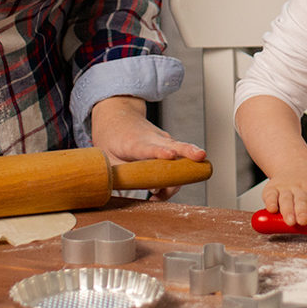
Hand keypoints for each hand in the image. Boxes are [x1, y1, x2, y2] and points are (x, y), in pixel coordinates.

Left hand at [90, 96, 205, 199]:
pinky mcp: (170, 145)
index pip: (148, 148)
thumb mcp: (106, 157)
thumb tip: (133, 191)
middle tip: (200, 156)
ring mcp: (164, 141)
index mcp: (134, 142)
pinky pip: (179, 161)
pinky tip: (162, 191)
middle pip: (175, 146)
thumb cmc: (112, 138)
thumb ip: (119, 174)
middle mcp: (153, 139)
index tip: (170, 156)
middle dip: (189, 151)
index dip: (160, 152)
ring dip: (185, 171)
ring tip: (171, 189)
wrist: (118, 115)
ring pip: (181, 154)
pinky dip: (176, 177)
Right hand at [261, 175, 306, 226]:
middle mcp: (300, 190)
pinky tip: (271, 209)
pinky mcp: (272, 190)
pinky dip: (269, 202)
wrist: (293, 166)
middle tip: (302, 221)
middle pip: (300, 201)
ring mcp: (286, 190)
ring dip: (286, 210)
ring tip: (289, 220)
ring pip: (285, 200)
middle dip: (301, 211)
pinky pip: (269, 196)